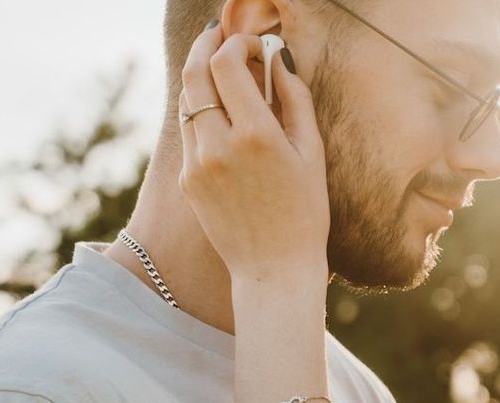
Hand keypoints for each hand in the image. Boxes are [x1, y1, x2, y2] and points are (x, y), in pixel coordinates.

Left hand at [178, 24, 329, 286]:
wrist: (274, 269)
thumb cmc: (305, 212)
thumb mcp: (312, 153)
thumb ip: (295, 99)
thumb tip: (278, 58)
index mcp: (256, 135)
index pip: (225, 64)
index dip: (236, 44)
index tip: (254, 47)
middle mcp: (219, 146)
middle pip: (195, 73)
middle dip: (206, 46)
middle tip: (219, 37)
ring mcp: (197, 164)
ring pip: (187, 101)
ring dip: (203, 80)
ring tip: (224, 75)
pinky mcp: (188, 181)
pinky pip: (189, 132)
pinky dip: (203, 113)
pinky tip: (222, 116)